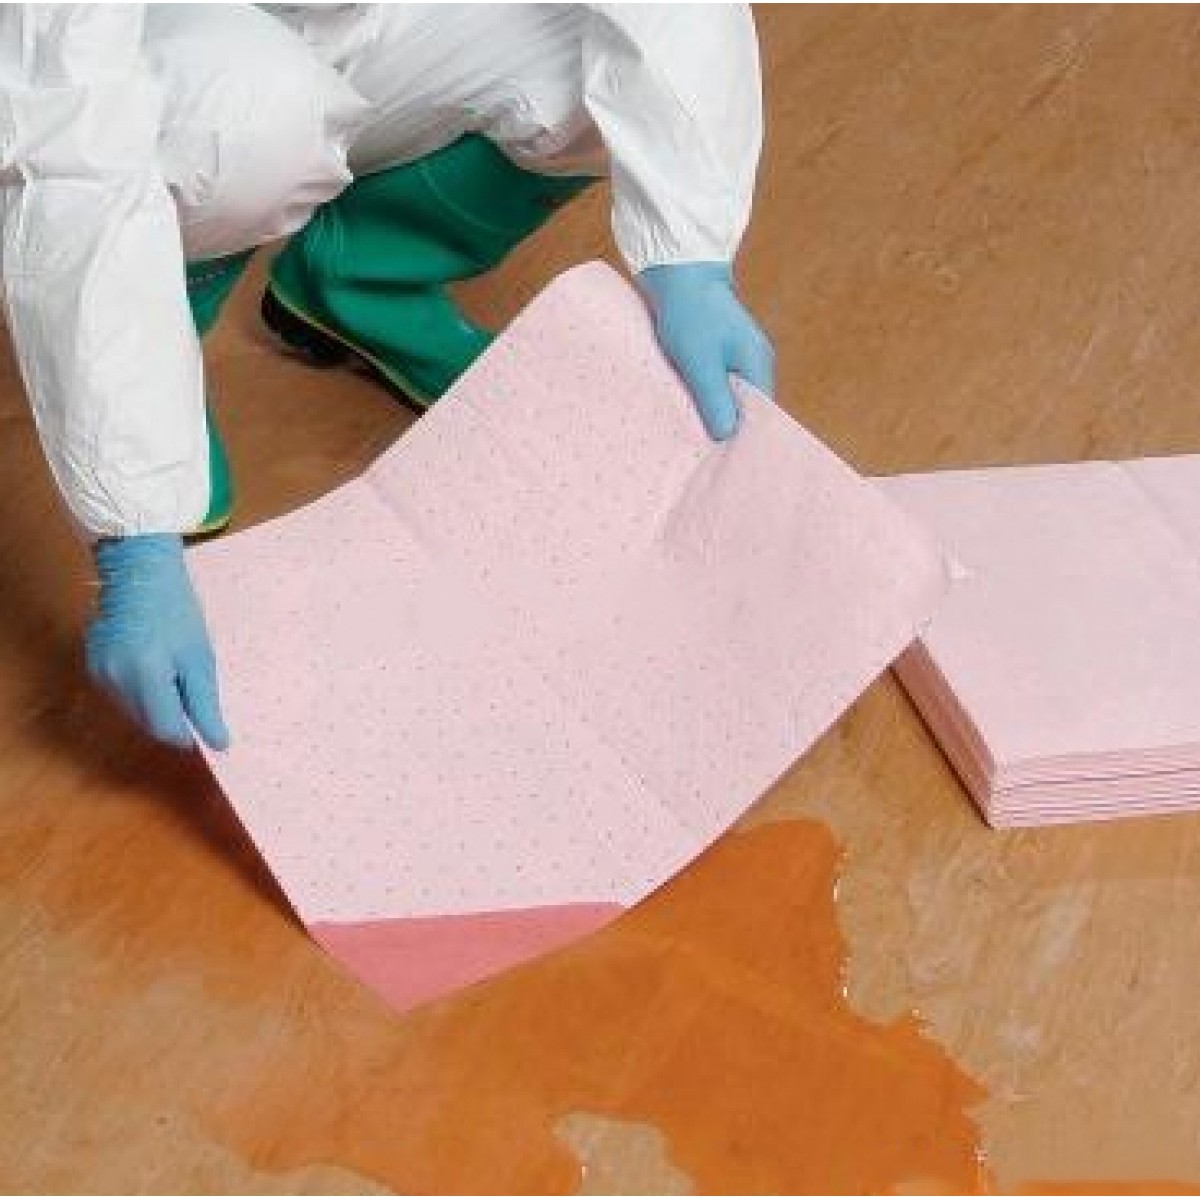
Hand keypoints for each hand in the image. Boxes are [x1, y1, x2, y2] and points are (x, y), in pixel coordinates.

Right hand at [85, 534, 229, 750]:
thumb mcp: (200, 658)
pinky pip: (121, 695)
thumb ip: (205, 704)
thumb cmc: (178, 611)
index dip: (188, 734)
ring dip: (157, 706)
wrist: (140, 571)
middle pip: (148, 723)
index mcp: (145, 675)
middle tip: (193, 693)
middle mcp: (115, 679)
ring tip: (173, 672)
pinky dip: (141, 692)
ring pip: (134, 712)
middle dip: (173, 719)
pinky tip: (153, 666)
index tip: (206, 726)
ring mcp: (99, 673)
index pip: (166, 728)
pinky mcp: (93, 666)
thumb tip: (219, 744)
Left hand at [637, 262, 774, 440]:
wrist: (677, 271)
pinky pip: (716, 382)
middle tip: (706, 456)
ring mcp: (739, 355)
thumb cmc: (689, 313)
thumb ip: (715, 398)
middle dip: (727, 428)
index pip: (760, 415)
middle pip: (746, 407)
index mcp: (758, 364)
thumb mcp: (700, 361)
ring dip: (713, 412)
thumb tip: (727, 436)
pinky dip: (704, 396)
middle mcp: (755, 362)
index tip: (725, 460)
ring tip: (695, 438)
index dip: (744, 437)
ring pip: (729, 395)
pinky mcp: (720, 350)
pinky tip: (689, 409)